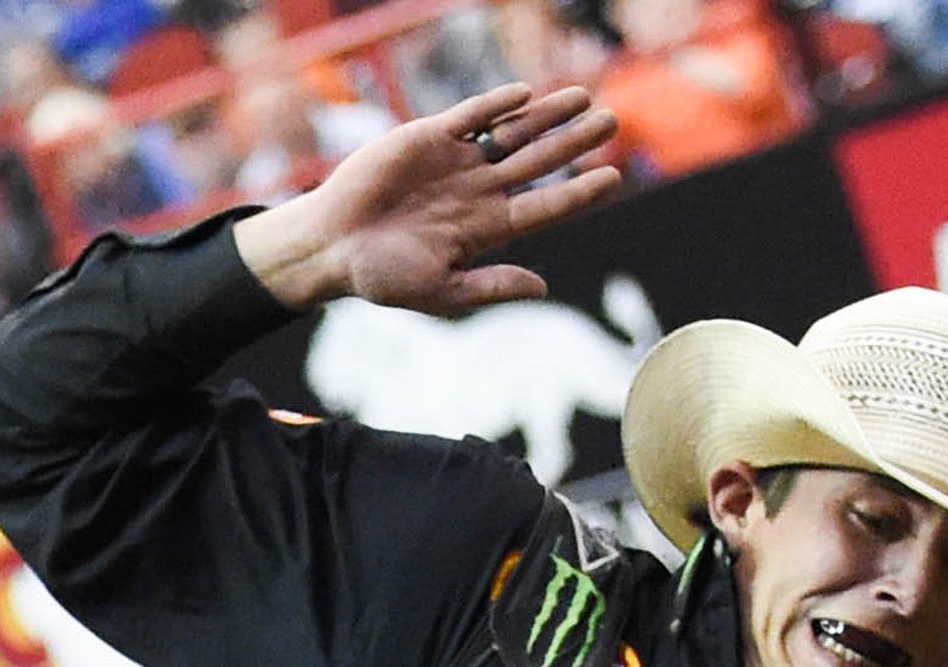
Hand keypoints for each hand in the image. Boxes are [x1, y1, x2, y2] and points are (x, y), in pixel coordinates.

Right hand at [234, 82, 621, 315]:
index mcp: (487, 229)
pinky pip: (470, 116)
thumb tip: (543, 287)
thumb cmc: (383, 277)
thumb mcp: (444, 291)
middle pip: (540, 162)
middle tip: (614, 120)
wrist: (333, 247)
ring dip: (547, 115)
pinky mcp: (427, 138)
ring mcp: (456, 162)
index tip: (613, 177)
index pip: (545, 207)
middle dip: (575, 141)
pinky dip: (496, 104)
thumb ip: (492, 285)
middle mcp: (479, 191)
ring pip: (512, 132)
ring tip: (584, 98)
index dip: (579, 193)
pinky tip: (526, 95)